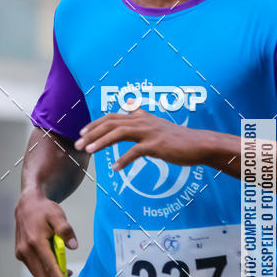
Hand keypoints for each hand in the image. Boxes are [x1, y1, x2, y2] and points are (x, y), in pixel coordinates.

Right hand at [14, 188, 77, 276]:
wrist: (27, 205)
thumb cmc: (44, 210)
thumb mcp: (58, 216)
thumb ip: (66, 231)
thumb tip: (73, 247)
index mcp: (35, 242)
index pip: (49, 267)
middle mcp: (25, 250)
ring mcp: (21, 254)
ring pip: (38, 276)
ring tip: (68, 274)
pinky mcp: (21, 255)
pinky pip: (35, 270)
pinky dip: (46, 273)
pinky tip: (58, 267)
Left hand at [74, 110, 210, 169]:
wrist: (198, 144)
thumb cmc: (177, 138)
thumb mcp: (156, 125)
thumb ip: (142, 118)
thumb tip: (131, 107)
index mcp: (140, 117)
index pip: (112, 117)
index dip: (95, 124)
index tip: (82, 133)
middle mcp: (142, 121)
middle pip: (111, 123)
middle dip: (92, 133)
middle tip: (78, 144)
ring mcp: (149, 132)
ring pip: (119, 134)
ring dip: (102, 143)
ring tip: (89, 152)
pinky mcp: (157, 145)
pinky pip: (135, 152)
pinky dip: (124, 160)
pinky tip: (115, 168)